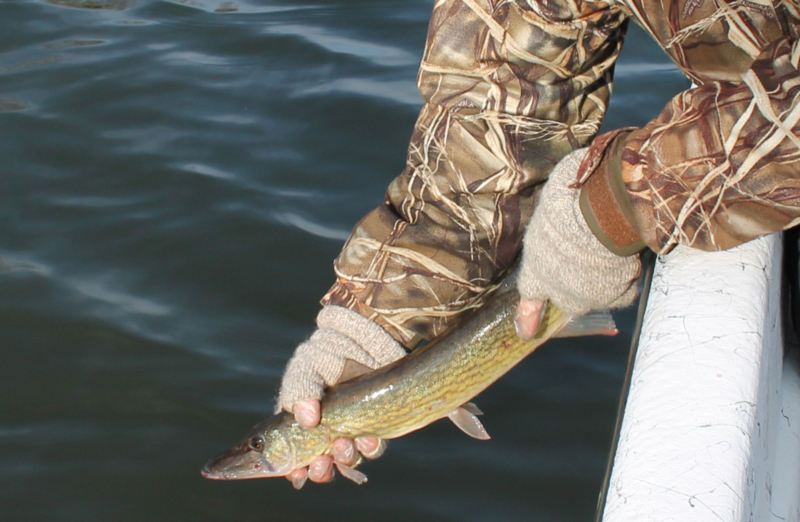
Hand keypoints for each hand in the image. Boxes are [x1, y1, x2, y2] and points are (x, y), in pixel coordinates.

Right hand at [275, 306, 404, 486]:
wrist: (363, 339)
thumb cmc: (326, 353)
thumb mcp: (305, 367)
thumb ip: (300, 390)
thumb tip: (306, 419)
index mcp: (300, 423)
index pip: (294, 456)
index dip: (295, 470)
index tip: (297, 473)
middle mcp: (325, 432)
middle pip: (321, 464)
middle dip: (321, 470)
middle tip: (320, 465)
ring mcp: (350, 430)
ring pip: (347, 458)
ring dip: (344, 459)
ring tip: (343, 446)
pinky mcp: (374, 425)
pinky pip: (372, 446)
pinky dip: (369, 448)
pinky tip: (367, 439)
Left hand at [515, 148, 640, 338]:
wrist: (602, 217)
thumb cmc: (572, 200)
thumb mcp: (554, 194)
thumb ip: (556, 202)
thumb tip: (571, 174)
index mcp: (536, 268)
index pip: (530, 295)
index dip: (528, 314)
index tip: (526, 332)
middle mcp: (558, 289)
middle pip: (566, 301)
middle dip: (573, 287)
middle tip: (586, 262)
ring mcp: (587, 296)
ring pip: (594, 296)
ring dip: (599, 281)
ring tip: (607, 253)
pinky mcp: (616, 296)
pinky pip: (621, 293)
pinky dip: (624, 280)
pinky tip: (624, 261)